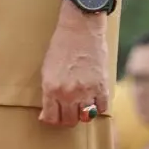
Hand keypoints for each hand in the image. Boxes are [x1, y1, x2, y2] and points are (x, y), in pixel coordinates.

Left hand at [40, 6, 110, 126]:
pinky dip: (98, 106)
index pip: (51, 118)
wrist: (81, 28)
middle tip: (67, 111)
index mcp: (51, 88)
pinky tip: (94, 99)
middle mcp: (68, 93)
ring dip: (82, 114)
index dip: (51, 119)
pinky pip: (102, 108)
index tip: (53, 116)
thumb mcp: (47, 68)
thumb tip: (47, 113)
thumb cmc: (61, 45)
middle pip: (68, 120)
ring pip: (85, 117)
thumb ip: (48, 91)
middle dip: (66, 118)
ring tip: (81, 106)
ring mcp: (86, 91)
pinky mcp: (102, 86)